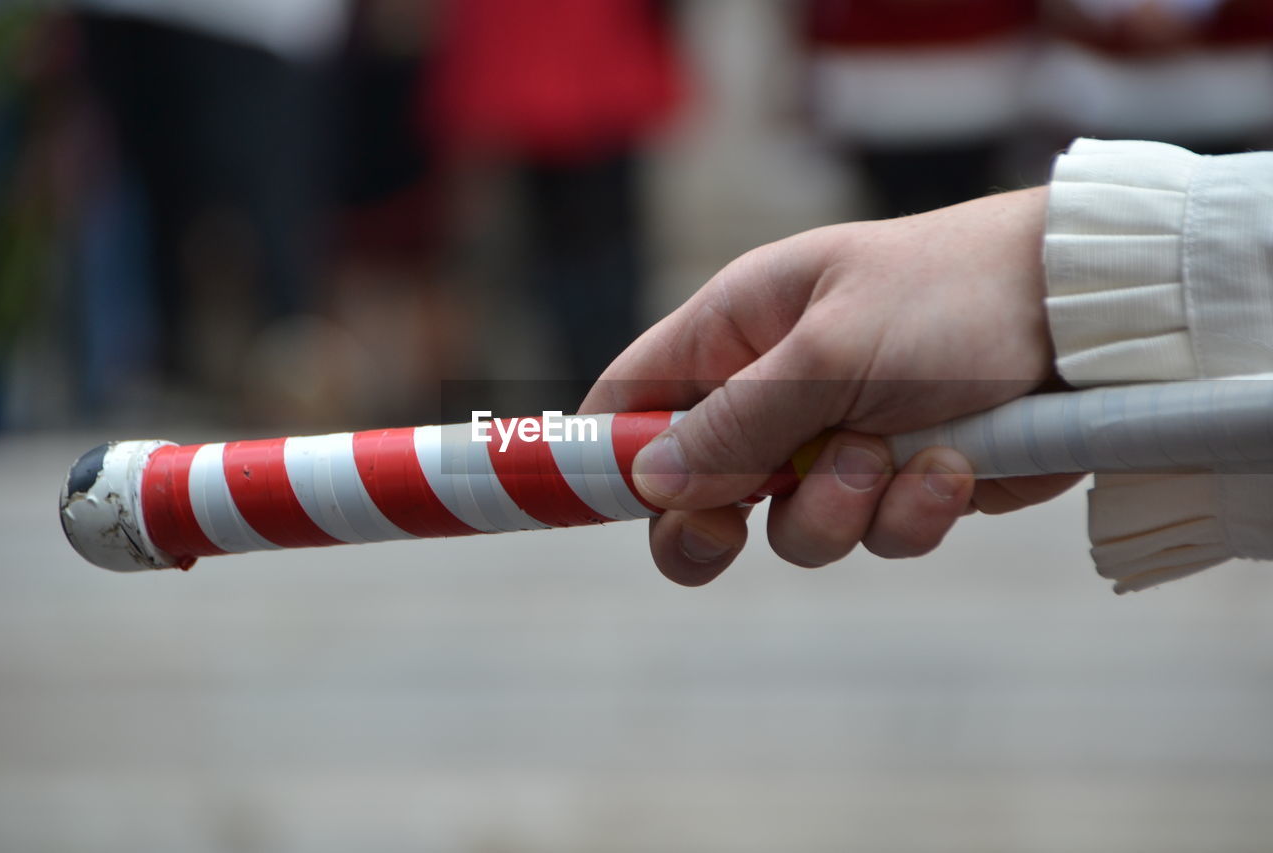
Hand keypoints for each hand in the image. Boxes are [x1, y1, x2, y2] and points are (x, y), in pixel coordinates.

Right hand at [579, 188, 1082, 584]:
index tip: (578, 509)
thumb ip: (735, 425)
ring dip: (840, 509)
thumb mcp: (829, 354)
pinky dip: (912, 514)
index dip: (598, 453)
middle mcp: (775, 393)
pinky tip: (953, 467)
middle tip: (734, 525)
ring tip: (895, 453)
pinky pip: (877, 537)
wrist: (1089, 320)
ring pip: (791, 530)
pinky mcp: (901, 485)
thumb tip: (649, 485)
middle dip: (716, 521)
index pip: (631, 397)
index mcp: (737, 334)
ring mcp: (837, 444)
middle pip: (695, 492)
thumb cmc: (951, 297)